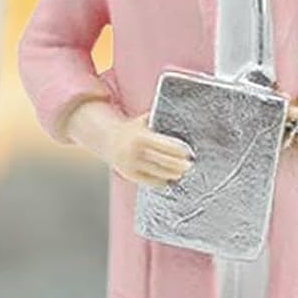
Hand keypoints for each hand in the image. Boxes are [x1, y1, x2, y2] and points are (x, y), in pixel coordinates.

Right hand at [66, 99, 193, 186]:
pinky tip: (169, 180)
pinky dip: (160, 182)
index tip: (190, 152)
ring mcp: (131, 164)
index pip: (164, 145)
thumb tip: (182, 115)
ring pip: (157, 172)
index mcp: (140, 136)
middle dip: (178, 165)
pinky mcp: (129, 174)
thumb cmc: (132, 129)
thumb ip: (158, 120)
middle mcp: (134, 151)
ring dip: (172, 174)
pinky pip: (148, 181)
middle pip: (163, 161)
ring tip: (182, 173)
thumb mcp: (143, 121)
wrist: (107, 139)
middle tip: (190, 166)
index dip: (178, 150)